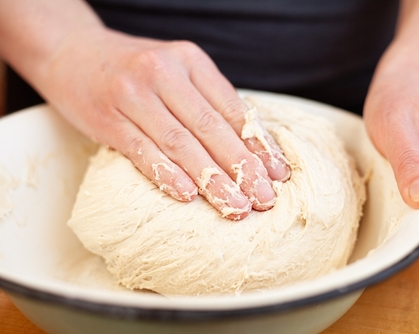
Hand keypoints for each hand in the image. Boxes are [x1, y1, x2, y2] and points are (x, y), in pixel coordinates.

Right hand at [43, 27, 289, 219]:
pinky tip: (187, 195)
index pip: (232, 108)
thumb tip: (249, 145)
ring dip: (212, 179)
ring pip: (181, 143)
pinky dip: (167, 174)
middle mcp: (164, 72)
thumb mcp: (175, 71)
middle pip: (211, 128)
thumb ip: (207, 101)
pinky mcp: (108, 118)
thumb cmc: (132, 70)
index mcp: (190, 60)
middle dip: (242, 168)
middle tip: (263, 199)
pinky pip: (142, 151)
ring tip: (235, 206)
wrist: (70, 53)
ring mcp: (133, 94)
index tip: (278, 174)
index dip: (257, 144)